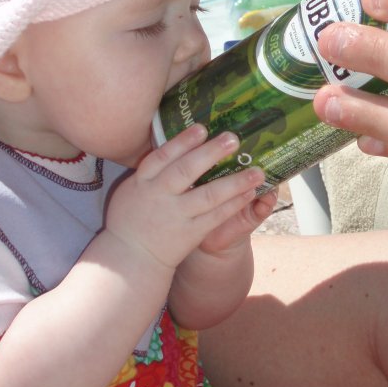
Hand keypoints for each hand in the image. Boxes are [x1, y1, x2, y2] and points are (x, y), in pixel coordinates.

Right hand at [105, 124, 264, 269]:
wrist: (131, 257)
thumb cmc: (130, 218)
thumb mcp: (131, 189)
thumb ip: (151, 169)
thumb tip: (176, 143)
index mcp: (142, 182)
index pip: (163, 157)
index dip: (183, 141)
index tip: (202, 128)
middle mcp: (159, 196)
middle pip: (186, 171)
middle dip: (211, 153)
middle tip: (233, 139)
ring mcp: (176, 215)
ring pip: (208, 195)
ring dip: (235, 182)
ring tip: (257, 171)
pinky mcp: (190, 233)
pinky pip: (216, 216)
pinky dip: (233, 204)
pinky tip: (250, 193)